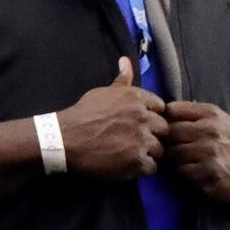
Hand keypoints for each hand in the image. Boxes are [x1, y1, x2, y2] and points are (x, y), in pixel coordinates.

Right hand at [56, 59, 165, 182]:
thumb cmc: (83, 115)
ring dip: (148, 153)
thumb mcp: (103, 93)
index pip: (161, 108)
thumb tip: (126, 61)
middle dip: (153, 136)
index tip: (138, 124)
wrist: (64, 139)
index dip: (152, 118)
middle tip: (134, 141)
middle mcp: (143, 116)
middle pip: (164, 129)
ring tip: (129, 153)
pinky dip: (142, 168)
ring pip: (160, 149)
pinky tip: (127, 164)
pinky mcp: (137, 161)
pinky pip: (152, 167)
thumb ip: (121, 80)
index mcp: (136, 98)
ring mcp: (141, 139)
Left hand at [161, 99, 229, 204]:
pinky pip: (180, 170)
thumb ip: (193, 117)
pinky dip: (183, 175)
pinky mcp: (209, 171)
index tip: (173, 132)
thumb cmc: (227, 151)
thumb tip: (160, 114)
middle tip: (176, 152)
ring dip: (175, 161)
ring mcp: (211, 150)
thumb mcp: (217, 125)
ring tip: (187, 164)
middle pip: (169, 131)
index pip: (172, 109)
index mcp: (212, 113)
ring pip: (172, 152)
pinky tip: (194, 175)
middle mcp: (212, 129)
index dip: (167, 121)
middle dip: (169, 144)